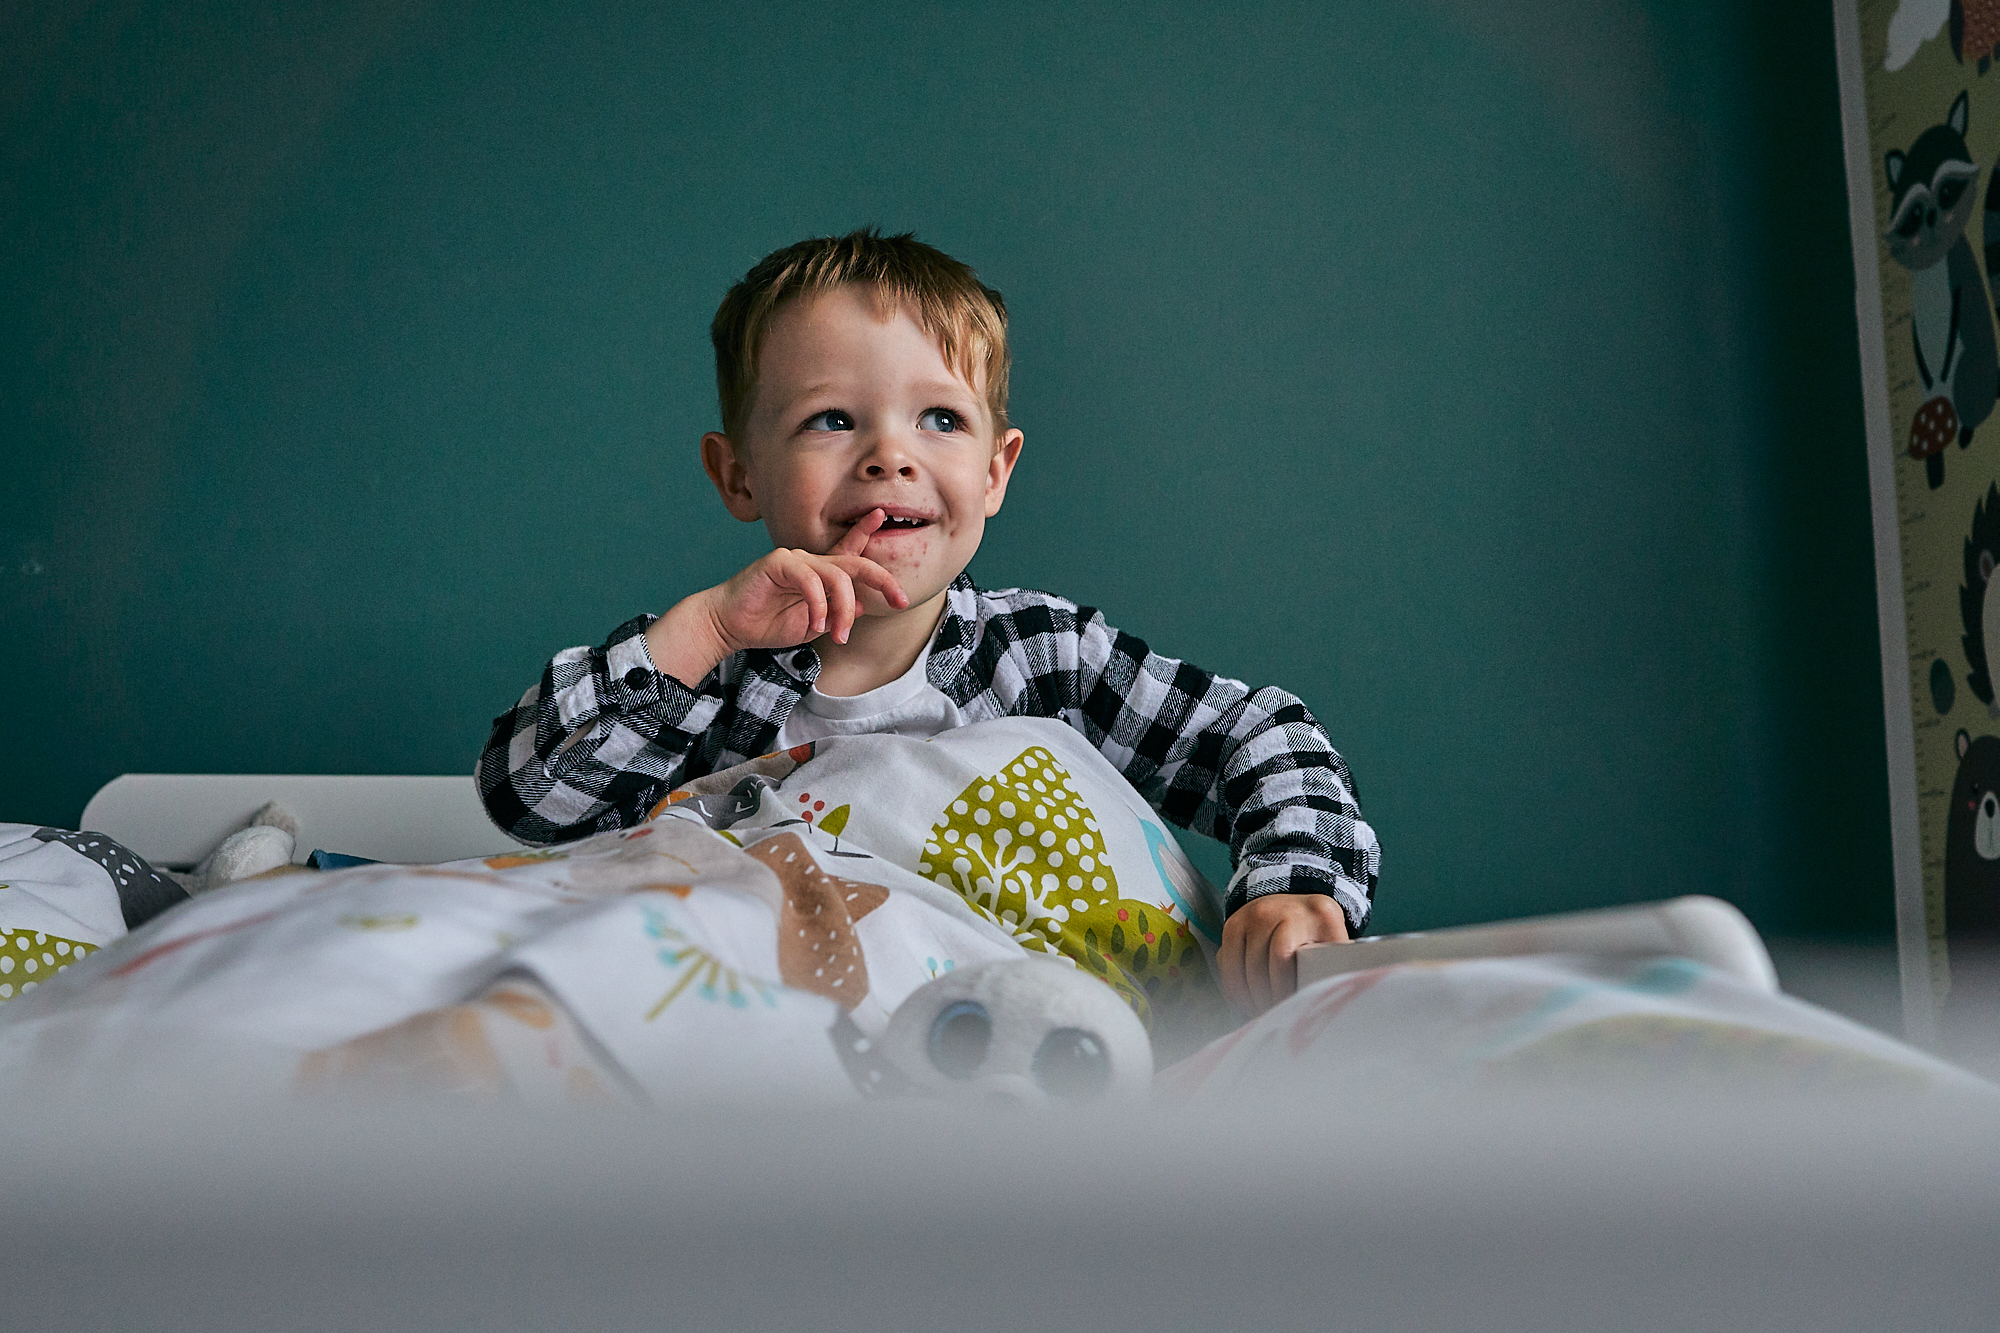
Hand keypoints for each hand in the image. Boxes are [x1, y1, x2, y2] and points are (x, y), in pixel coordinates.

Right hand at [647, 510, 907, 684]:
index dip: (868, 535)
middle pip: (855, 562)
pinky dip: (819, 604)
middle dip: (882, 579)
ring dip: (845, 609)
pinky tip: (817, 624)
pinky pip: (810, 580)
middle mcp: (811, 562)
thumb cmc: (766, 624)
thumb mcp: (811, 625)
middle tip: (900, 600)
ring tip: (839, 634)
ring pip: (837, 577)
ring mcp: (795, 559)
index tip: (884, 519)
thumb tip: (865, 607)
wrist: (729, 626)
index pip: (851, 551)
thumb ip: (836, 614)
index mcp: (820, 574)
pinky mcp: (778, 563)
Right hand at [1217, 893, 1350, 1016]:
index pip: (1283, 954)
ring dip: (1248, 997)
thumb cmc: (1318, 931)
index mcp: (1312, 913)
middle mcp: (1276, 909)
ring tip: (1260, 1013)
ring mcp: (1250, 915)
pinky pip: (1226, 962)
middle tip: (1273, 1016)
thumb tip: (1332, 996)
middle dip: (1264, 997)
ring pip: (1239, 967)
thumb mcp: (1334, 940)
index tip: (1290, 1008)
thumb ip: (1336, 964)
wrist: (1294, 902)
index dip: (1282, 987)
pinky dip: (1234, 987)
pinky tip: (1248, 1000)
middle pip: (1259, 964)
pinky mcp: (1233, 924)